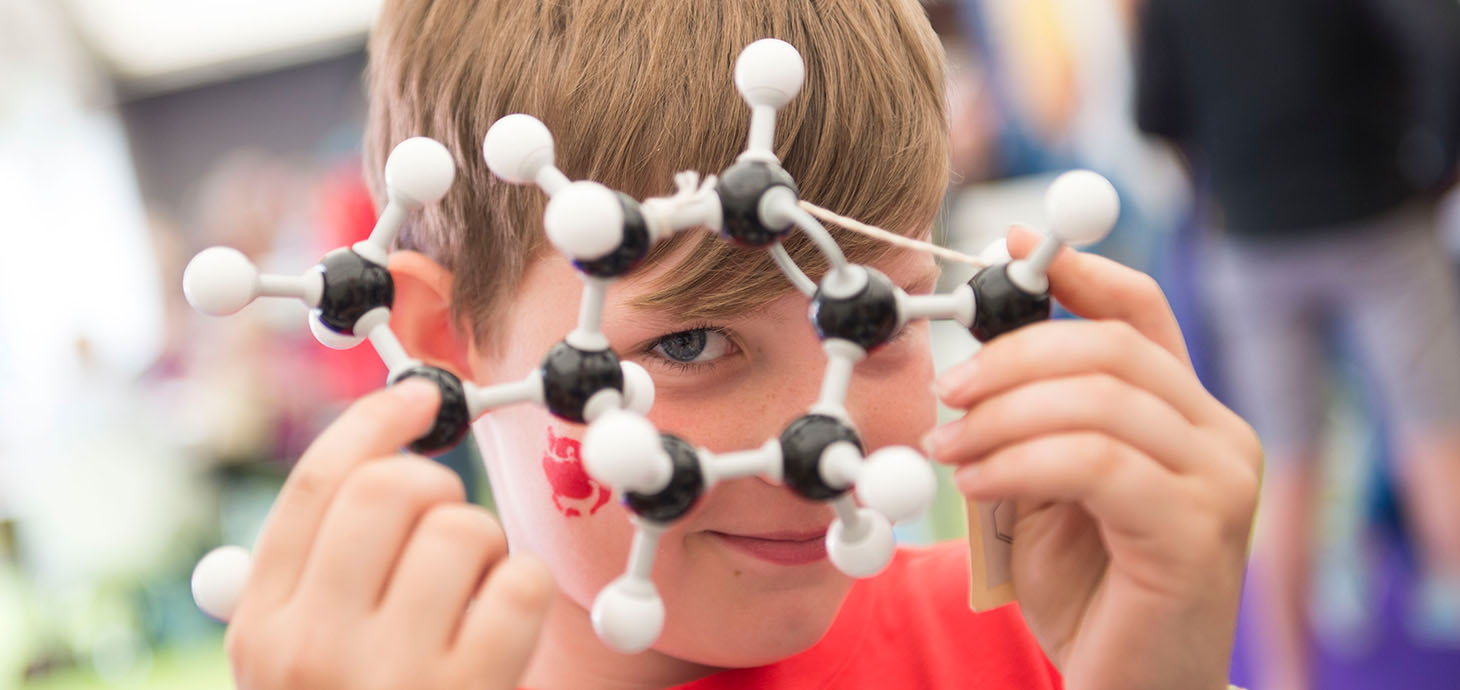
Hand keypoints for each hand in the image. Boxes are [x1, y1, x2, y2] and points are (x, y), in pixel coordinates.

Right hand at [224, 379, 554, 689]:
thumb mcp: (302, 664)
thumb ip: (320, 572)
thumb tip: (386, 447)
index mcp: (261, 627)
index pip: (319, 486)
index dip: (375, 423)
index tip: (418, 397)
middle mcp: (309, 649)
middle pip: (392, 489)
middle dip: (437, 488)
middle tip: (446, 525)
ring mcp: (388, 677)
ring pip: (465, 528)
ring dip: (486, 552)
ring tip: (470, 604)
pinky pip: (518, 583)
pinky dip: (523, 593)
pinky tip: (501, 636)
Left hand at [927, 227, 1260, 689]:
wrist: (1130, 689)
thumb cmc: (1088, 592)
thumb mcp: (1048, 486)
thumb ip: (1034, 419)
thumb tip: (976, 345)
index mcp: (1185, 414)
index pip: (1140, 311)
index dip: (1074, 270)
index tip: (1010, 247)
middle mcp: (1218, 436)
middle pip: (1110, 346)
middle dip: (1012, 356)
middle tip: (947, 392)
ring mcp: (1219, 482)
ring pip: (1099, 399)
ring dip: (1003, 416)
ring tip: (949, 450)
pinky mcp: (1198, 533)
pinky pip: (1095, 464)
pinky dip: (1020, 462)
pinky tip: (976, 484)